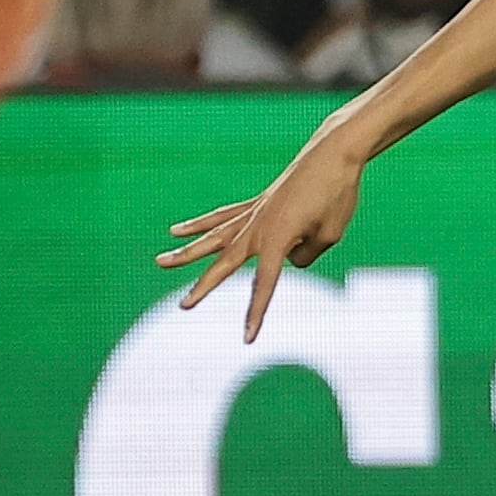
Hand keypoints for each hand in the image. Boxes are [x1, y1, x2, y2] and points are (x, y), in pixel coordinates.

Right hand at [156, 132, 370, 341]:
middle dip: (204, 286)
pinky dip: (199, 225)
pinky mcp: (256, 204)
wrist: (333, 156)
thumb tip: (288, 260)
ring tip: (159, 261)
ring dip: (186, 252)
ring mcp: (253, 214)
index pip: (264, 284)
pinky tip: (176, 231)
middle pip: (225, 263)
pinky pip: (222, 217)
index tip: (247, 339)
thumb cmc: (336, 196)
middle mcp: (258, 228)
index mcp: (278, 239)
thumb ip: (306, 255)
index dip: (255, 313)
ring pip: (213, 238)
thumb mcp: (329, 234)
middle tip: (183, 306)